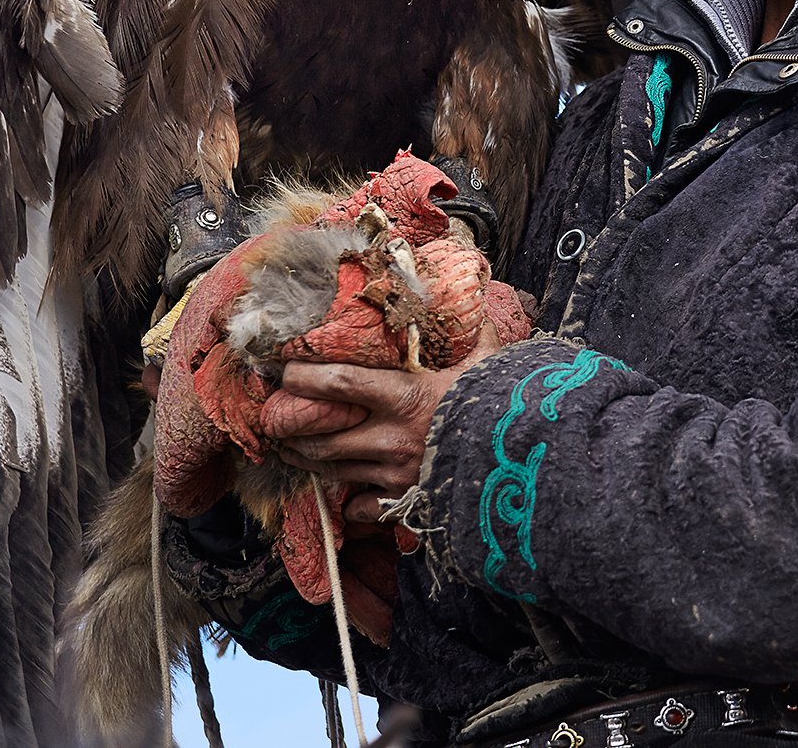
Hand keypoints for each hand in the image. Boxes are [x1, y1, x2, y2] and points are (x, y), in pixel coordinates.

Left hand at [268, 314, 501, 520]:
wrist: (524, 460)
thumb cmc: (502, 404)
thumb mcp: (486, 361)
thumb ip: (472, 331)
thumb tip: (473, 291)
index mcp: (404, 395)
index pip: (336, 382)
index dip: (302, 375)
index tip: (284, 369)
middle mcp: (390, 437)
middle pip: (318, 434)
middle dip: (288, 426)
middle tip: (274, 417)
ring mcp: (393, 473)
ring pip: (330, 468)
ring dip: (304, 458)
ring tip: (289, 449)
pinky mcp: (403, 501)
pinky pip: (360, 506)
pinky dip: (349, 501)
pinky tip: (344, 492)